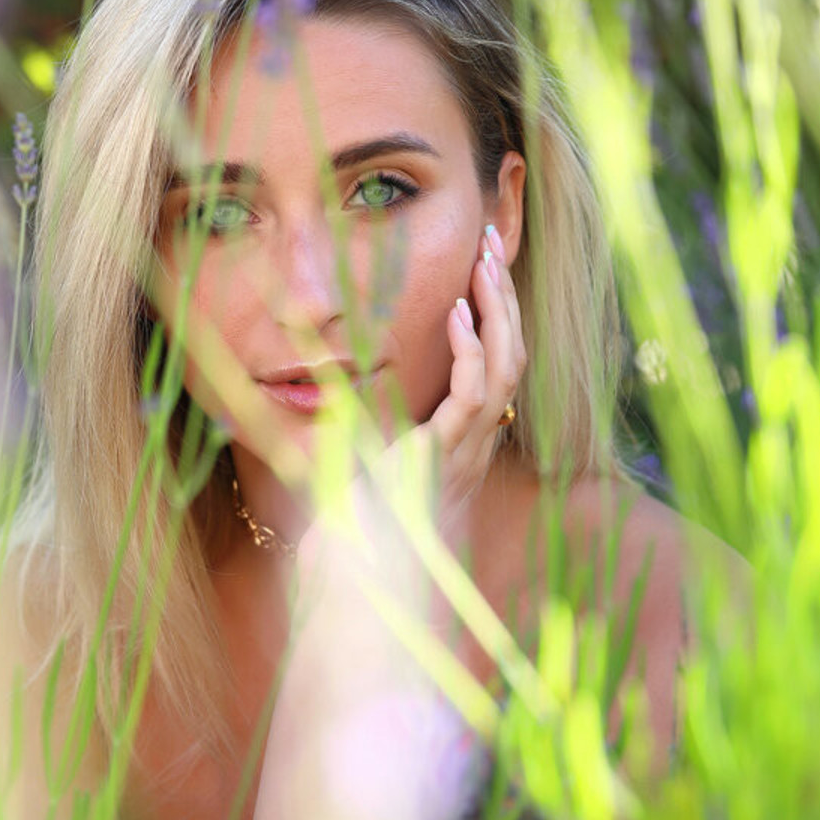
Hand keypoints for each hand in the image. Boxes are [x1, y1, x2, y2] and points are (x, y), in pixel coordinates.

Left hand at [300, 224, 526, 569]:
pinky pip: (475, 394)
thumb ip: (345, 413)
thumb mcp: (353, 452)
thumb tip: (308, 369)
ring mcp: (466, 451)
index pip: (497, 364)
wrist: (354, 577)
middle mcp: (474, 443)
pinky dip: (470, 350)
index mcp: (462, 440)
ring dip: (499, 310)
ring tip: (486, 261)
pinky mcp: (448, 458)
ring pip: (505, 367)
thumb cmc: (352, 524)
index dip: (497, 314)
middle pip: (511, 354)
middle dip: (506, 296)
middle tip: (495, 242)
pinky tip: (457, 312)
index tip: (480, 267)